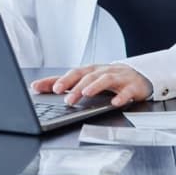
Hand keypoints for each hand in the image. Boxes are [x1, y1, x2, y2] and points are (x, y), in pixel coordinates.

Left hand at [31, 64, 152, 107]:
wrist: (137, 76)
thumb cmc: (107, 79)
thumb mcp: (87, 80)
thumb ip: (64, 84)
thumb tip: (38, 87)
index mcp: (90, 71)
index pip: (72, 73)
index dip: (59, 80)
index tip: (45, 88)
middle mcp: (102, 72)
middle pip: (87, 76)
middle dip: (75, 86)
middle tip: (65, 98)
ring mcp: (117, 78)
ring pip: (105, 79)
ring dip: (95, 86)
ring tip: (85, 94)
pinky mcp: (131, 86)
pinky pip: (126, 91)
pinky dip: (120, 97)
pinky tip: (114, 103)